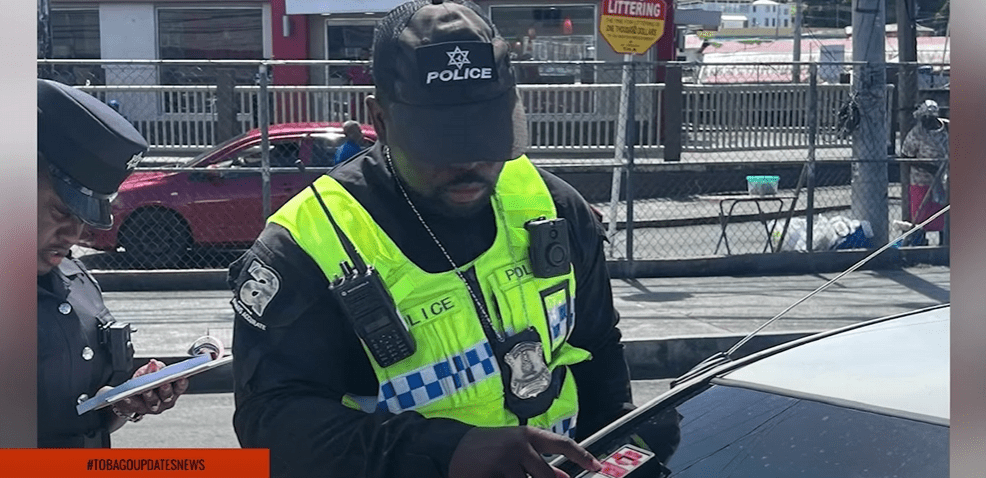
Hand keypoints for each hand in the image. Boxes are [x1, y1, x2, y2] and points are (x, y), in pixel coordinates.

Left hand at [113, 359, 188, 415]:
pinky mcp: (137, 408)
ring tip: (146, 389)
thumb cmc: (149, 381)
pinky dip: (131, 400)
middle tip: (164, 384)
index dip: (181, 383)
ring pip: (153, 402)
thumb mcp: (154, 371)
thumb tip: (154, 364)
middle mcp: (165, 401)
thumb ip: (156, 367)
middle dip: (166, 390)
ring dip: (150, 395)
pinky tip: (128, 396)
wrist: (134, 393)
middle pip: (167, 396)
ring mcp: (152, 406)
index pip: (179, 387)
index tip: (181, 378)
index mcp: (173, 390)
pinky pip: (133, 404)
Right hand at [449, 426, 601, 477]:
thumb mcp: (516, 448)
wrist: (452, 447)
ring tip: (508, 475)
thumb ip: (540, 461)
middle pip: (546, 477)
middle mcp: (518, 446)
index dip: (582, 455)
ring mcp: (503, 462)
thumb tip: (563, 476)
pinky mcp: (490, 476)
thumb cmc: (489, 447)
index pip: (562, 443)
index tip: (597, 466)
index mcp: (528, 435)